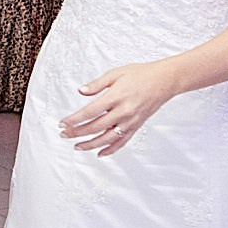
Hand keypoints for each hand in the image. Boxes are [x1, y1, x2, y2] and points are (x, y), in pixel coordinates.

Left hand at [62, 60, 176, 154]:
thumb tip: (81, 91)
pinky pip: (122, 141)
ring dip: (90, 144)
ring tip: (77, 146)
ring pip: (107, 138)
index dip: (74, 119)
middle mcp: (123, 111)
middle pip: (95, 127)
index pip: (90, 112)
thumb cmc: (142, 74)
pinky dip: (110, 149)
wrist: (165, 80)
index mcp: (116, 97)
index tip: (62, 123)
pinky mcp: (136, 126)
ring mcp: (130, 121)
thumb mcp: (116, 73)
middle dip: (77, 132)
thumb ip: (97, 84)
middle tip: (64, 134)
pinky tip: (100, 153)